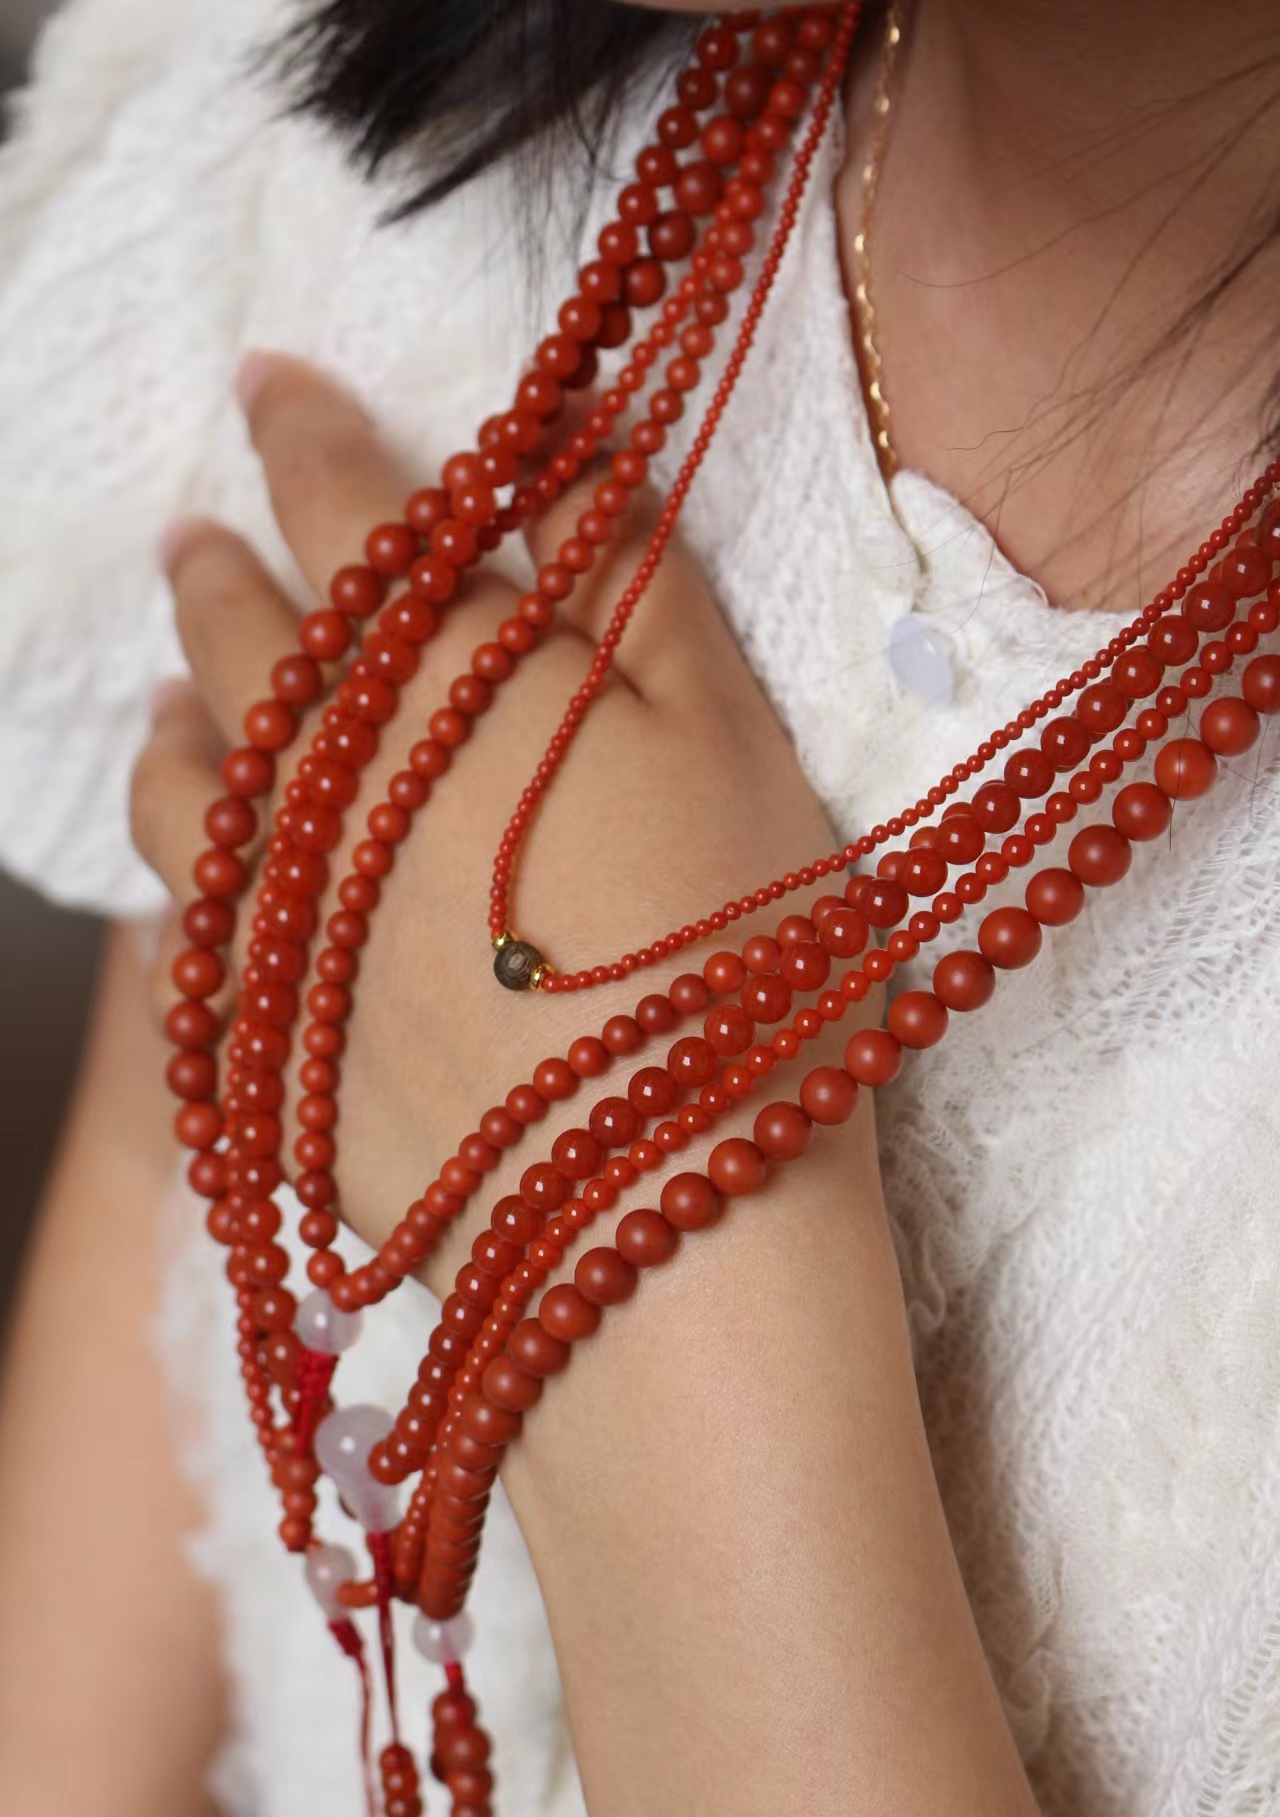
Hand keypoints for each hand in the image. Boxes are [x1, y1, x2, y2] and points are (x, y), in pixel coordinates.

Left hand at [130, 352, 882, 1295]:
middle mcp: (325, 793)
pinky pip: (184, 932)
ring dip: (176, 722)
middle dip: (221, 571)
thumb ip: (631, 580)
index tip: (272, 382)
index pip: (349, 518)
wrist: (657, 1234)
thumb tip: (549, 447)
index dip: (310, 437)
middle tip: (197, 531)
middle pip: (245, 646)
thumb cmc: (730, 969)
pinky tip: (197, 868)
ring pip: (185, 791)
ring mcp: (279, 927)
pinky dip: (180, 874)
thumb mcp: (728, 739)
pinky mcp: (270, 1051)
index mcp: (439, 688)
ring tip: (173, 698)